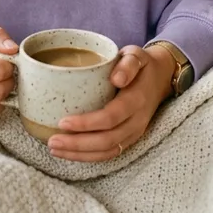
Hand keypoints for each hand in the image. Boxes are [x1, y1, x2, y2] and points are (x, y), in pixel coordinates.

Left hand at [47, 44, 176, 161]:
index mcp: (136, 100)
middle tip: (52, 141)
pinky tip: (70, 153)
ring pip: (107, 152)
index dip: (86, 124)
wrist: (160, 78)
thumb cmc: (141, 64)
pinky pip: (109, 153)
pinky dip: (89, 157)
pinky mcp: (129, 139)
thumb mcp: (136, 55)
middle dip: (77, 144)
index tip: (63, 122)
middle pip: (106, 141)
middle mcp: (137, 121)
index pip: (110, 118)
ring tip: (55, 149)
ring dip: (80, 154)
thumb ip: (128, 64)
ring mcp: (134, 133)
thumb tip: (116, 78)